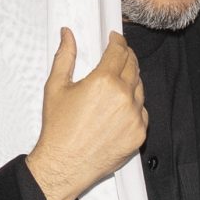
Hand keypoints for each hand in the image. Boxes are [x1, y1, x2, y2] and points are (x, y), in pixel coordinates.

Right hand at [26, 28, 144, 199]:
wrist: (65, 163)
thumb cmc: (59, 129)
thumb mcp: (56, 86)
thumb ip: (64, 56)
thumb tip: (67, 35)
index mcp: (104, 81)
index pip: (119, 52)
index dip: (118, 42)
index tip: (116, 39)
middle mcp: (124, 97)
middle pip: (133, 67)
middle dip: (126, 57)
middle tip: (119, 54)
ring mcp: (134, 116)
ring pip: (140, 88)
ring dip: (132, 80)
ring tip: (118, 80)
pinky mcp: (139, 133)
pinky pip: (142, 111)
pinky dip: (134, 105)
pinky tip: (121, 106)